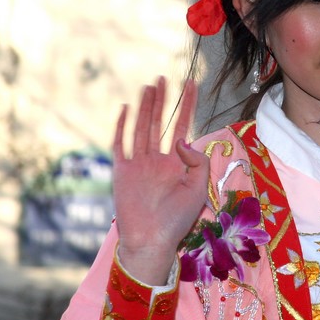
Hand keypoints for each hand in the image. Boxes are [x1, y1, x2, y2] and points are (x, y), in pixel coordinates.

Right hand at [112, 77, 208, 284]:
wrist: (152, 241)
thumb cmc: (178, 219)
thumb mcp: (198, 188)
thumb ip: (195, 160)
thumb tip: (182, 139)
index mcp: (177, 163)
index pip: (183, 126)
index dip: (187, 105)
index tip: (192, 84)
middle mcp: (157, 159)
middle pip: (160, 122)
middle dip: (163, 100)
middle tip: (165, 78)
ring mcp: (139, 164)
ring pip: (142, 128)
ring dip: (145, 107)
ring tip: (150, 85)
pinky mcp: (122, 171)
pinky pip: (121, 144)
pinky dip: (121, 126)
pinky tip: (125, 108)